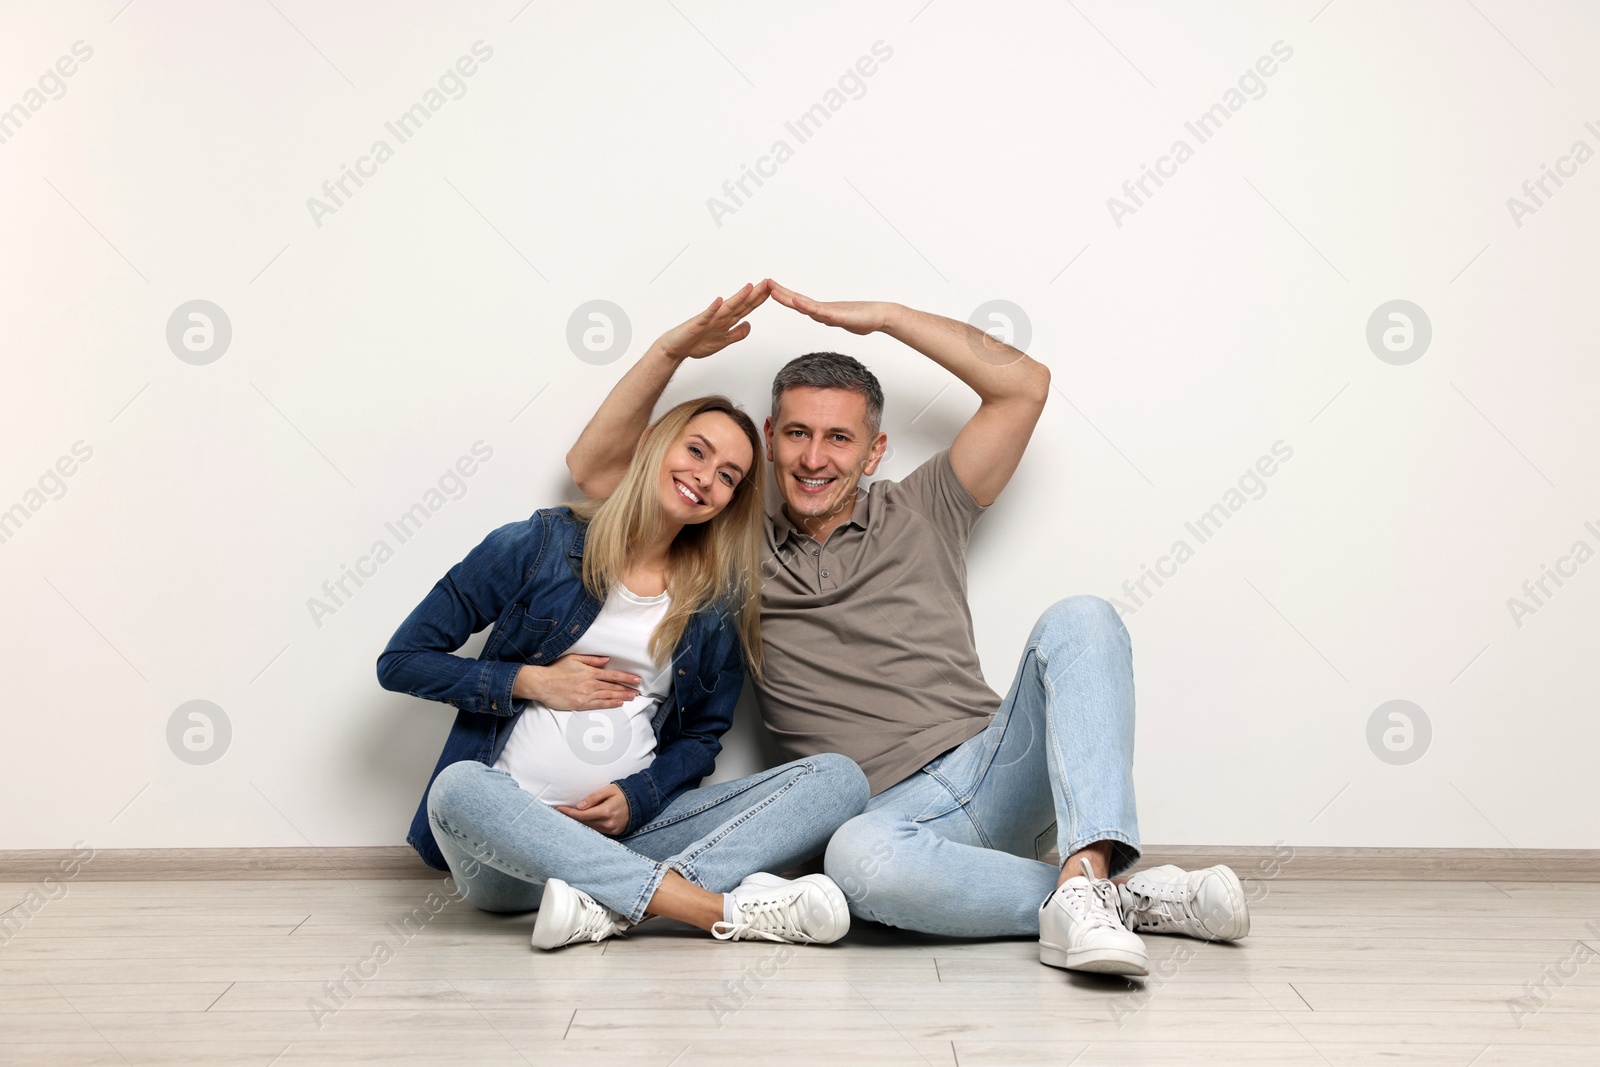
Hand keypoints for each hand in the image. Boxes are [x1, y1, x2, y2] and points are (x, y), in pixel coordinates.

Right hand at [514, 654, 640, 710]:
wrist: (543, 683)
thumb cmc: (557, 669)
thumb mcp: (574, 658)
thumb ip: (592, 659)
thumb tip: (607, 660)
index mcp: (590, 672)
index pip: (613, 675)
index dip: (626, 678)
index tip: (637, 679)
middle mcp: (591, 684)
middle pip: (613, 687)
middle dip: (627, 689)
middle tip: (638, 691)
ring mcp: (586, 695)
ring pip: (609, 696)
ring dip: (622, 697)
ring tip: (632, 697)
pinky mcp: (581, 704)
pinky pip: (599, 705)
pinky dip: (611, 704)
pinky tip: (619, 703)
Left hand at [556, 784, 630, 835]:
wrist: (640, 802)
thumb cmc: (622, 793)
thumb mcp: (608, 790)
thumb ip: (593, 797)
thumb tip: (579, 806)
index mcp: (606, 811)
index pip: (582, 815)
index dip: (570, 813)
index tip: (560, 810)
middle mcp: (608, 823)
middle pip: (584, 823)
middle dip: (572, 818)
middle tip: (562, 812)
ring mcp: (611, 829)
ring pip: (590, 828)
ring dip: (580, 822)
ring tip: (571, 816)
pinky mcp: (614, 832)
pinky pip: (597, 830)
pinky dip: (589, 825)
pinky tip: (583, 821)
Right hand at [653, 280, 772, 361]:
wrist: (676, 347)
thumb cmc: (696, 342)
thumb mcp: (723, 342)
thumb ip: (736, 333)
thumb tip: (749, 324)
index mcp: (726, 321)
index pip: (746, 308)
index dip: (759, 300)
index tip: (772, 290)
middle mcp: (720, 317)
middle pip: (741, 304)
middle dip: (755, 294)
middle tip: (768, 282)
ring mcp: (709, 319)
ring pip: (727, 307)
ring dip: (738, 297)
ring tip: (749, 288)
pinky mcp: (698, 324)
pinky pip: (706, 316)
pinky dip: (713, 309)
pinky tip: (719, 301)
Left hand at [767, 278, 890, 335]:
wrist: (880, 317)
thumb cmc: (862, 319)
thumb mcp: (839, 321)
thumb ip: (829, 318)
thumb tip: (821, 318)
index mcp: (821, 311)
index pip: (798, 302)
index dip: (784, 296)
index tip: (770, 288)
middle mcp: (823, 309)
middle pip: (797, 300)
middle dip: (780, 292)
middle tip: (766, 282)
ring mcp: (829, 312)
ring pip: (804, 304)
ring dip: (788, 298)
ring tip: (774, 290)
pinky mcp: (837, 316)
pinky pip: (819, 312)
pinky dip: (807, 307)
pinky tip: (797, 302)